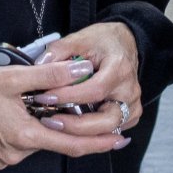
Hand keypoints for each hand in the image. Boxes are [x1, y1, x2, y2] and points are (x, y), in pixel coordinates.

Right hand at [0, 58, 127, 169]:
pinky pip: (17, 142)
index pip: (72, 144)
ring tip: (24, 100)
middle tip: (68, 101)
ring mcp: (3, 158)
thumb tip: (82, 70)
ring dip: (38, 122)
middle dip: (62, 121)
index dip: (99, 143)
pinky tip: (10, 110)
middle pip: (53, 139)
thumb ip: (49, 76)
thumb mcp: (11, 77)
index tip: (120, 139)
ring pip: (34, 139)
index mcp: (24, 137)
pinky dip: (22, 127)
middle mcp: (16, 154)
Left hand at [27, 21, 140, 139]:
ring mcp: (133, 104)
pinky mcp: (132, 115)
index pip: (94, 90)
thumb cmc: (102, 41)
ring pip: (109, 129)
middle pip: (106, 119)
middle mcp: (129, 90)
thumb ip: (59, 51)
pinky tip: (71, 129)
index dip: (69, 97)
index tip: (46, 98)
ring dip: (82, 133)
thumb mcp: (79, 39)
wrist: (123, 44)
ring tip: (57, 127)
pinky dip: (91, 134)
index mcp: (119, 68)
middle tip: (50, 122)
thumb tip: (39, 65)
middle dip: (76, 125)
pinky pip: (111, 131)